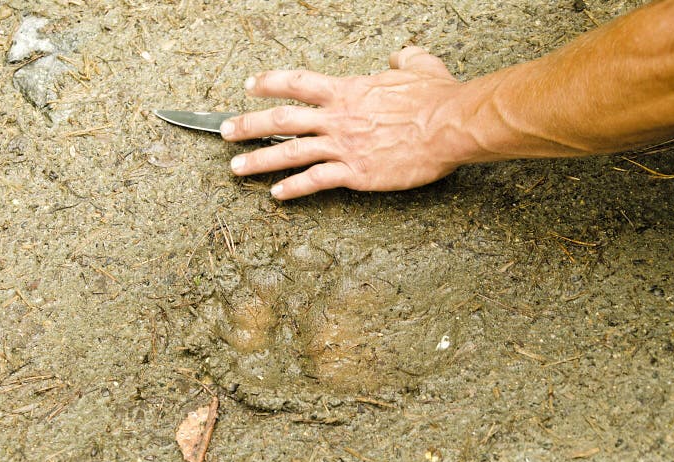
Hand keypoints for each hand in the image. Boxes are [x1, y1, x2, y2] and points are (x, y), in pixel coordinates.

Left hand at [220, 47, 472, 199]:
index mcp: (347, 90)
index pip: (297, 82)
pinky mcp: (355, 172)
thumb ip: (404, 58)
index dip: (269, 82)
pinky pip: (315, 181)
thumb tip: (400, 55)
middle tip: (224, 131)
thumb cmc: (436, 97)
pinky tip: (276, 195)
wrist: (449, 127)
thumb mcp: (419, 66)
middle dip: (248, 124)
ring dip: (258, 160)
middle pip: (281, 120)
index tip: (249, 85)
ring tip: (235, 168)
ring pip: (289, 153)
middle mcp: (337, 118)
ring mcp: (343, 146)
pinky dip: (293, 188)